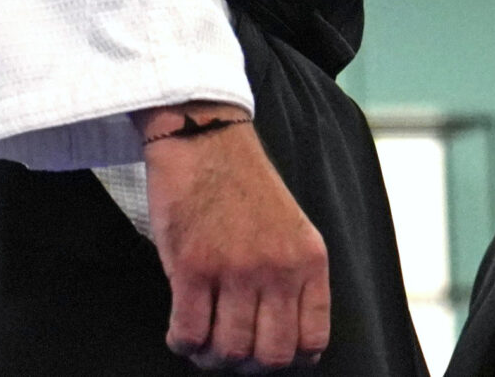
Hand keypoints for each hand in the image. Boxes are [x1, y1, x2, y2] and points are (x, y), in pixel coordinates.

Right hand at [136, 104, 329, 370]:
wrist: (207, 140)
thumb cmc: (244, 187)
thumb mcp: (292, 228)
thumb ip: (294, 279)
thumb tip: (288, 341)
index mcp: (309, 260)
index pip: (313, 340)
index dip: (288, 358)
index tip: (266, 351)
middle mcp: (278, 269)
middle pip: (270, 357)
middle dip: (248, 365)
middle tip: (229, 350)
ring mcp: (236, 269)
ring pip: (229, 352)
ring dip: (211, 356)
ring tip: (202, 340)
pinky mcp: (194, 267)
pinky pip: (189, 334)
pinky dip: (183, 342)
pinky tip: (181, 328)